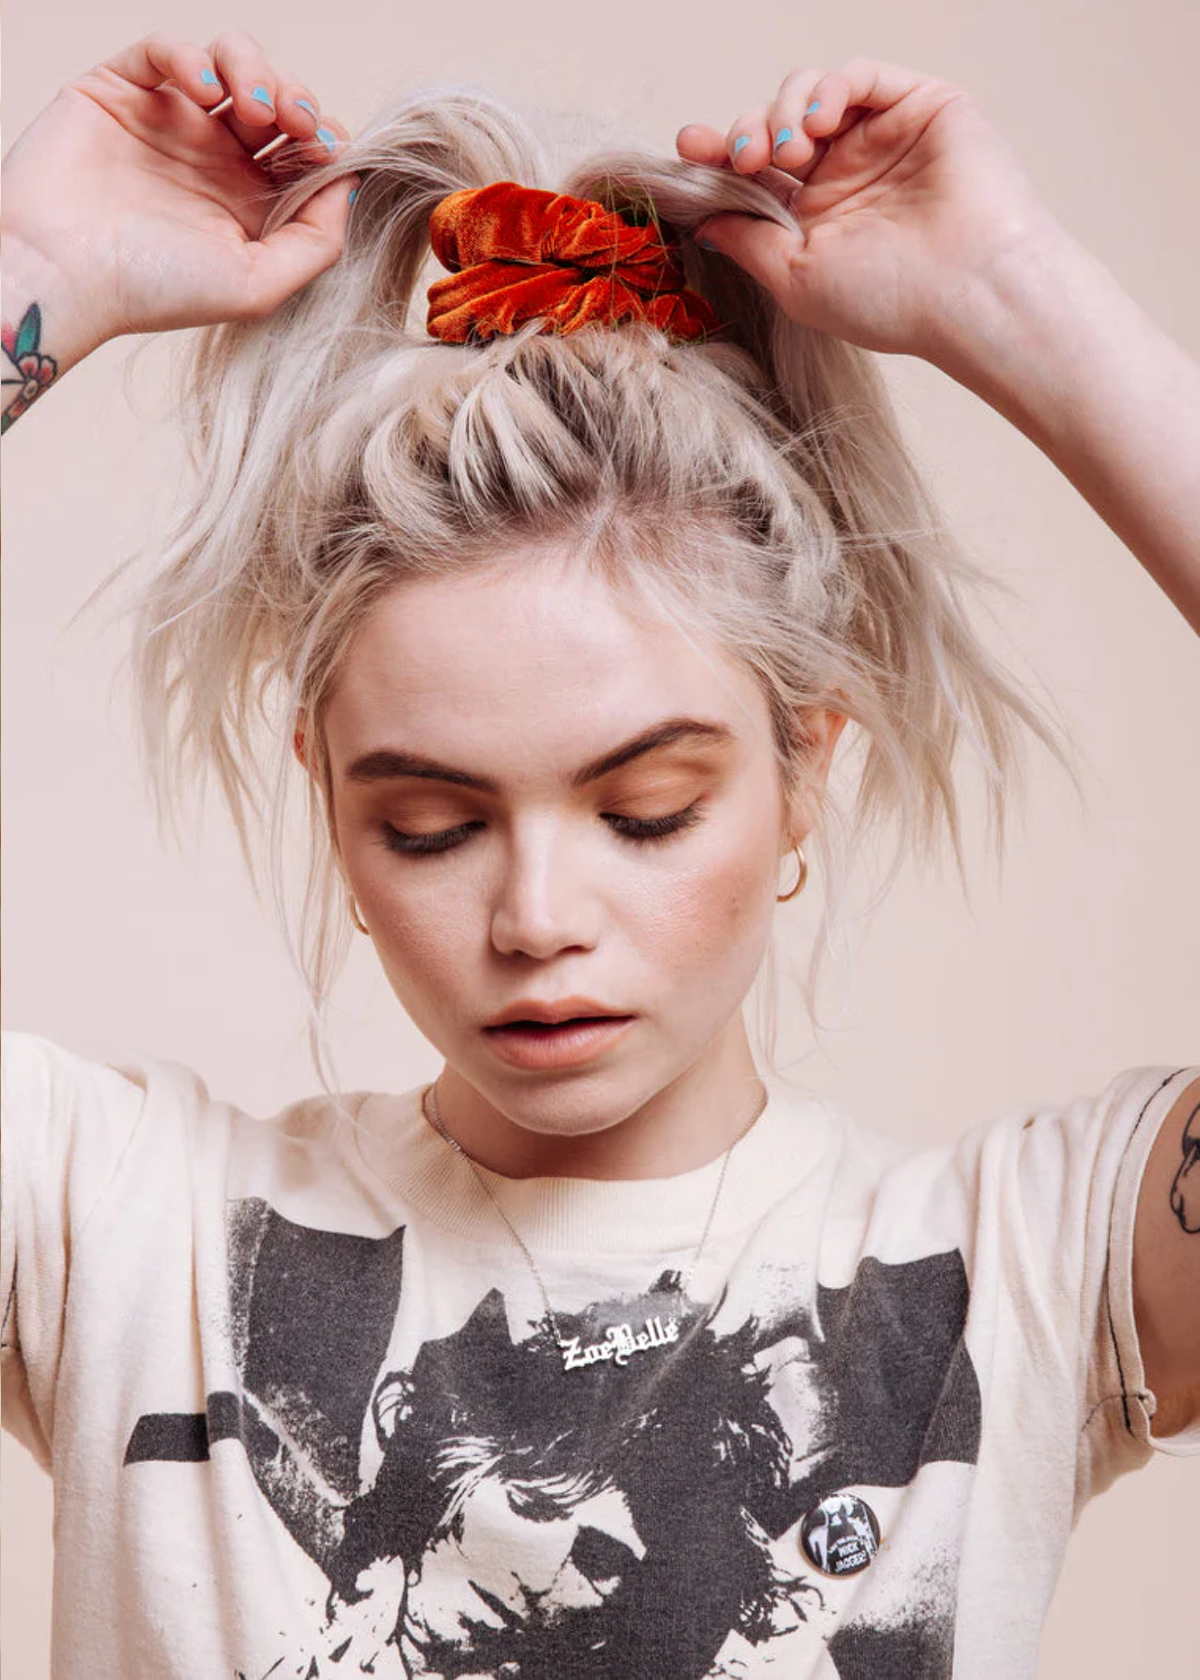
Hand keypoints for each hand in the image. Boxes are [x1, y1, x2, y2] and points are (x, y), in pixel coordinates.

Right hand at [1, 30, 357, 356]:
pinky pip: (164, 50)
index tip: (327, 149)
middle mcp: (213, 158)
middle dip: (297, 99)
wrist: (65, 274)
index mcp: (249, 201)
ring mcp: (168, 121)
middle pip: (276, 99)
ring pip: (229, 62)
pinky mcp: (120, 90)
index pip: (304, 150)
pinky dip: (190, 55)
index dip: (324, 138)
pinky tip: (204, 87)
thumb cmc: (156, 290)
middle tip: (293, 122)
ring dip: (254, 69)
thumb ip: (316, 242)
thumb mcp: (258, 285)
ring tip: (252, 105)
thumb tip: (351, 185)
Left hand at [676, 56, 1065, 362]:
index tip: (688, 146)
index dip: (718, 154)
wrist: (967, 291)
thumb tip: (703, 219)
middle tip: (746, 160)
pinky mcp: (918, 106)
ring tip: (789, 151)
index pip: (755, 174)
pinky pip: (859, 75)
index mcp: (815, 218)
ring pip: (809, 94)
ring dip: (783, 111)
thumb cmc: (889, 300)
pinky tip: (820, 122)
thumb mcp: (797, 278)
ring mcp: (881, 138)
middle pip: (772, 127)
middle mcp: (845, 175)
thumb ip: (748, 242)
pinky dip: (829, 87)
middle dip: (746, 134)